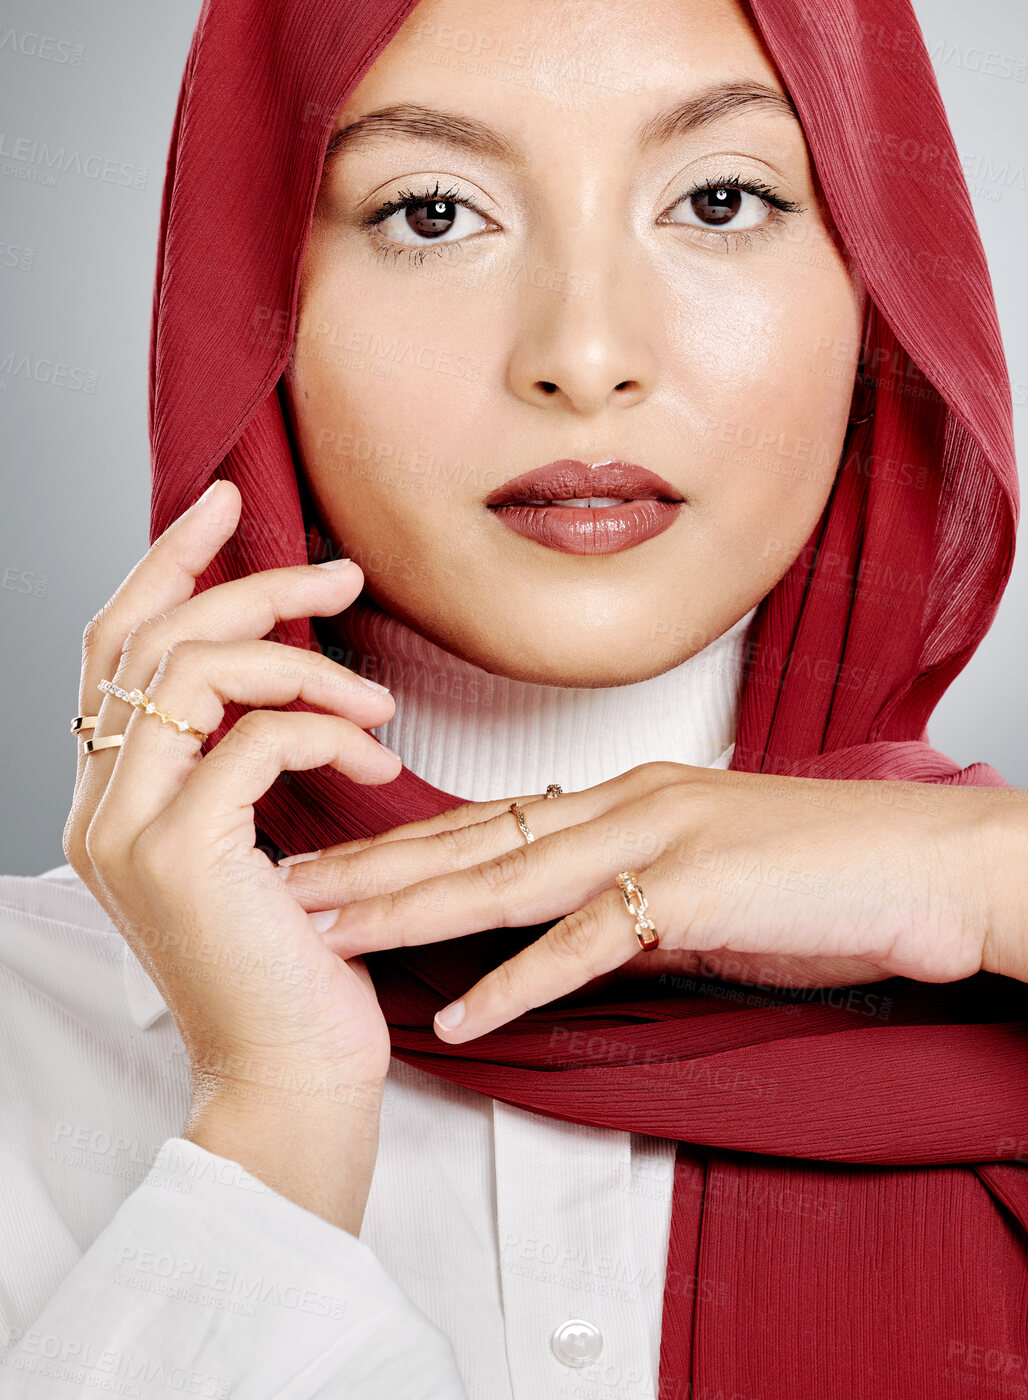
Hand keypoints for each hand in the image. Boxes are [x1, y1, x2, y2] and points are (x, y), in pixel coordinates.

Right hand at [64, 479, 401, 1228]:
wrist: (291, 1078)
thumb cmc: (293, 962)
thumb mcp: (251, 841)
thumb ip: (235, 756)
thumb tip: (282, 661)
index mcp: (107, 796)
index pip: (114, 645)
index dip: (165, 562)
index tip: (224, 504)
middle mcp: (96, 806)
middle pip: (155, 639)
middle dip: (252, 586)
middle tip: (338, 575)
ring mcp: (127, 828)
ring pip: (199, 672)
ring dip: (306, 664)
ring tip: (376, 702)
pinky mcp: (180, 852)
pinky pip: (255, 736)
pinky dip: (327, 729)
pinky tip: (374, 759)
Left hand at [279, 762, 1002, 1041]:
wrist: (937, 866)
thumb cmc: (833, 874)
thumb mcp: (716, 871)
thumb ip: (644, 887)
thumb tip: (589, 924)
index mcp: (630, 794)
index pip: (493, 819)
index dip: (404, 844)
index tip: (331, 864)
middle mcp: (629, 802)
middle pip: (476, 838)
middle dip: (373, 867)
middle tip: (286, 888)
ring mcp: (661, 837)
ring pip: (507, 876)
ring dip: (410, 909)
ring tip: (328, 934)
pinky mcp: (698, 890)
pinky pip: (588, 944)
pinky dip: (517, 981)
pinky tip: (457, 1013)